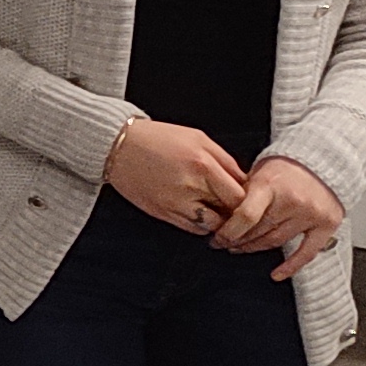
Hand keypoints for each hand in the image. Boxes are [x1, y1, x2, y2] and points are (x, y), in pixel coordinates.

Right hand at [105, 115, 249, 236]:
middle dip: (234, 211)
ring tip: (213, 208)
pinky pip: (191, 228)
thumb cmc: (156, 138)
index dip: (248, 200)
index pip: (240, 196)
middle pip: (228, 213)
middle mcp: (190, 187)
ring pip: (211, 225)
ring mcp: (174, 203)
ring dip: (217, 219)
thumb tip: (243, 181)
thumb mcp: (198, 138)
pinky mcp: (161, 212)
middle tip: (233, 205)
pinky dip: (199, 223)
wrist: (117, 145)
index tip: (247, 197)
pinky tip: (196, 209)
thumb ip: (225, 160)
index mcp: (203, 165)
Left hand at [213, 154, 348, 276]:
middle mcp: (292, 201)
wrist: (322, 160)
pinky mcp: (327, 224)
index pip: (246, 216)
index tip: (217, 238)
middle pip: (259, 230)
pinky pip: (308, 252)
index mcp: (270, 185)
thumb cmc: (286, 167)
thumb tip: (221, 216)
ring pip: (276, 242)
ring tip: (240, 249)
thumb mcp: (258, 172)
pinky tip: (277, 274)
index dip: (229, 231)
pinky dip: (292, 266)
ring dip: (255, 248)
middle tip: (223, 243)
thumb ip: (243, 193)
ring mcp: (311, 214)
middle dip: (237, 240)